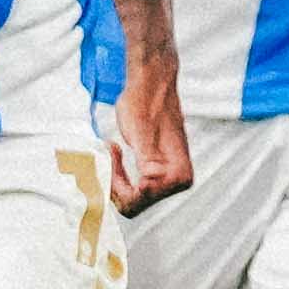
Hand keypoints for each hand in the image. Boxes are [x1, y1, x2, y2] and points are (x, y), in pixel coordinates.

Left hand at [102, 61, 191, 215]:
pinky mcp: (160, 173)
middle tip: (110, 154)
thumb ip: (147, 159)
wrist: (151, 85)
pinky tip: (117, 153)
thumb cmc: (145, 103)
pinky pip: (136, 188)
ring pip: (136, 198)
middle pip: (138, 203)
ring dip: (118, 178)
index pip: (141, 199)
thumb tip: (149, 182)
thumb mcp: (140, 131)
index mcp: (178, 172)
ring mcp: (170, 177)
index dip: (120, 186)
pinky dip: (121, 175)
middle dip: (117, 184)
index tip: (113, 157)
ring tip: (113, 151)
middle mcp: (179, 179)